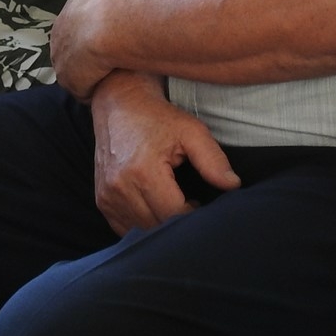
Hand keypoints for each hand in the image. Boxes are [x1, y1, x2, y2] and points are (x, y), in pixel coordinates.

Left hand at [51, 0, 123, 98]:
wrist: (109, 22)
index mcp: (63, 21)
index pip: (72, 35)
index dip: (89, 40)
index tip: (104, 42)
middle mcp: (57, 43)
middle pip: (71, 57)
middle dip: (86, 61)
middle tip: (110, 61)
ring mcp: (63, 64)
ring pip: (77, 76)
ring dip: (92, 77)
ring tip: (112, 75)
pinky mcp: (73, 82)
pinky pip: (84, 91)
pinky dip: (96, 89)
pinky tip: (111, 85)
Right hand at [91, 71, 240, 235]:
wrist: (120, 105)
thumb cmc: (158, 117)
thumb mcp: (192, 131)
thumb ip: (213, 160)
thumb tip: (233, 185)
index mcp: (142, 171)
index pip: (173, 214)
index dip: (192, 215)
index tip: (201, 203)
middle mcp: (119, 188)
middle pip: (156, 226)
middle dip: (177, 222)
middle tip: (191, 205)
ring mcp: (107, 196)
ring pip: (140, 230)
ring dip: (160, 225)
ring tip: (174, 203)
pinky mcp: (102, 200)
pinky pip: (125, 227)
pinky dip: (143, 223)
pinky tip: (156, 206)